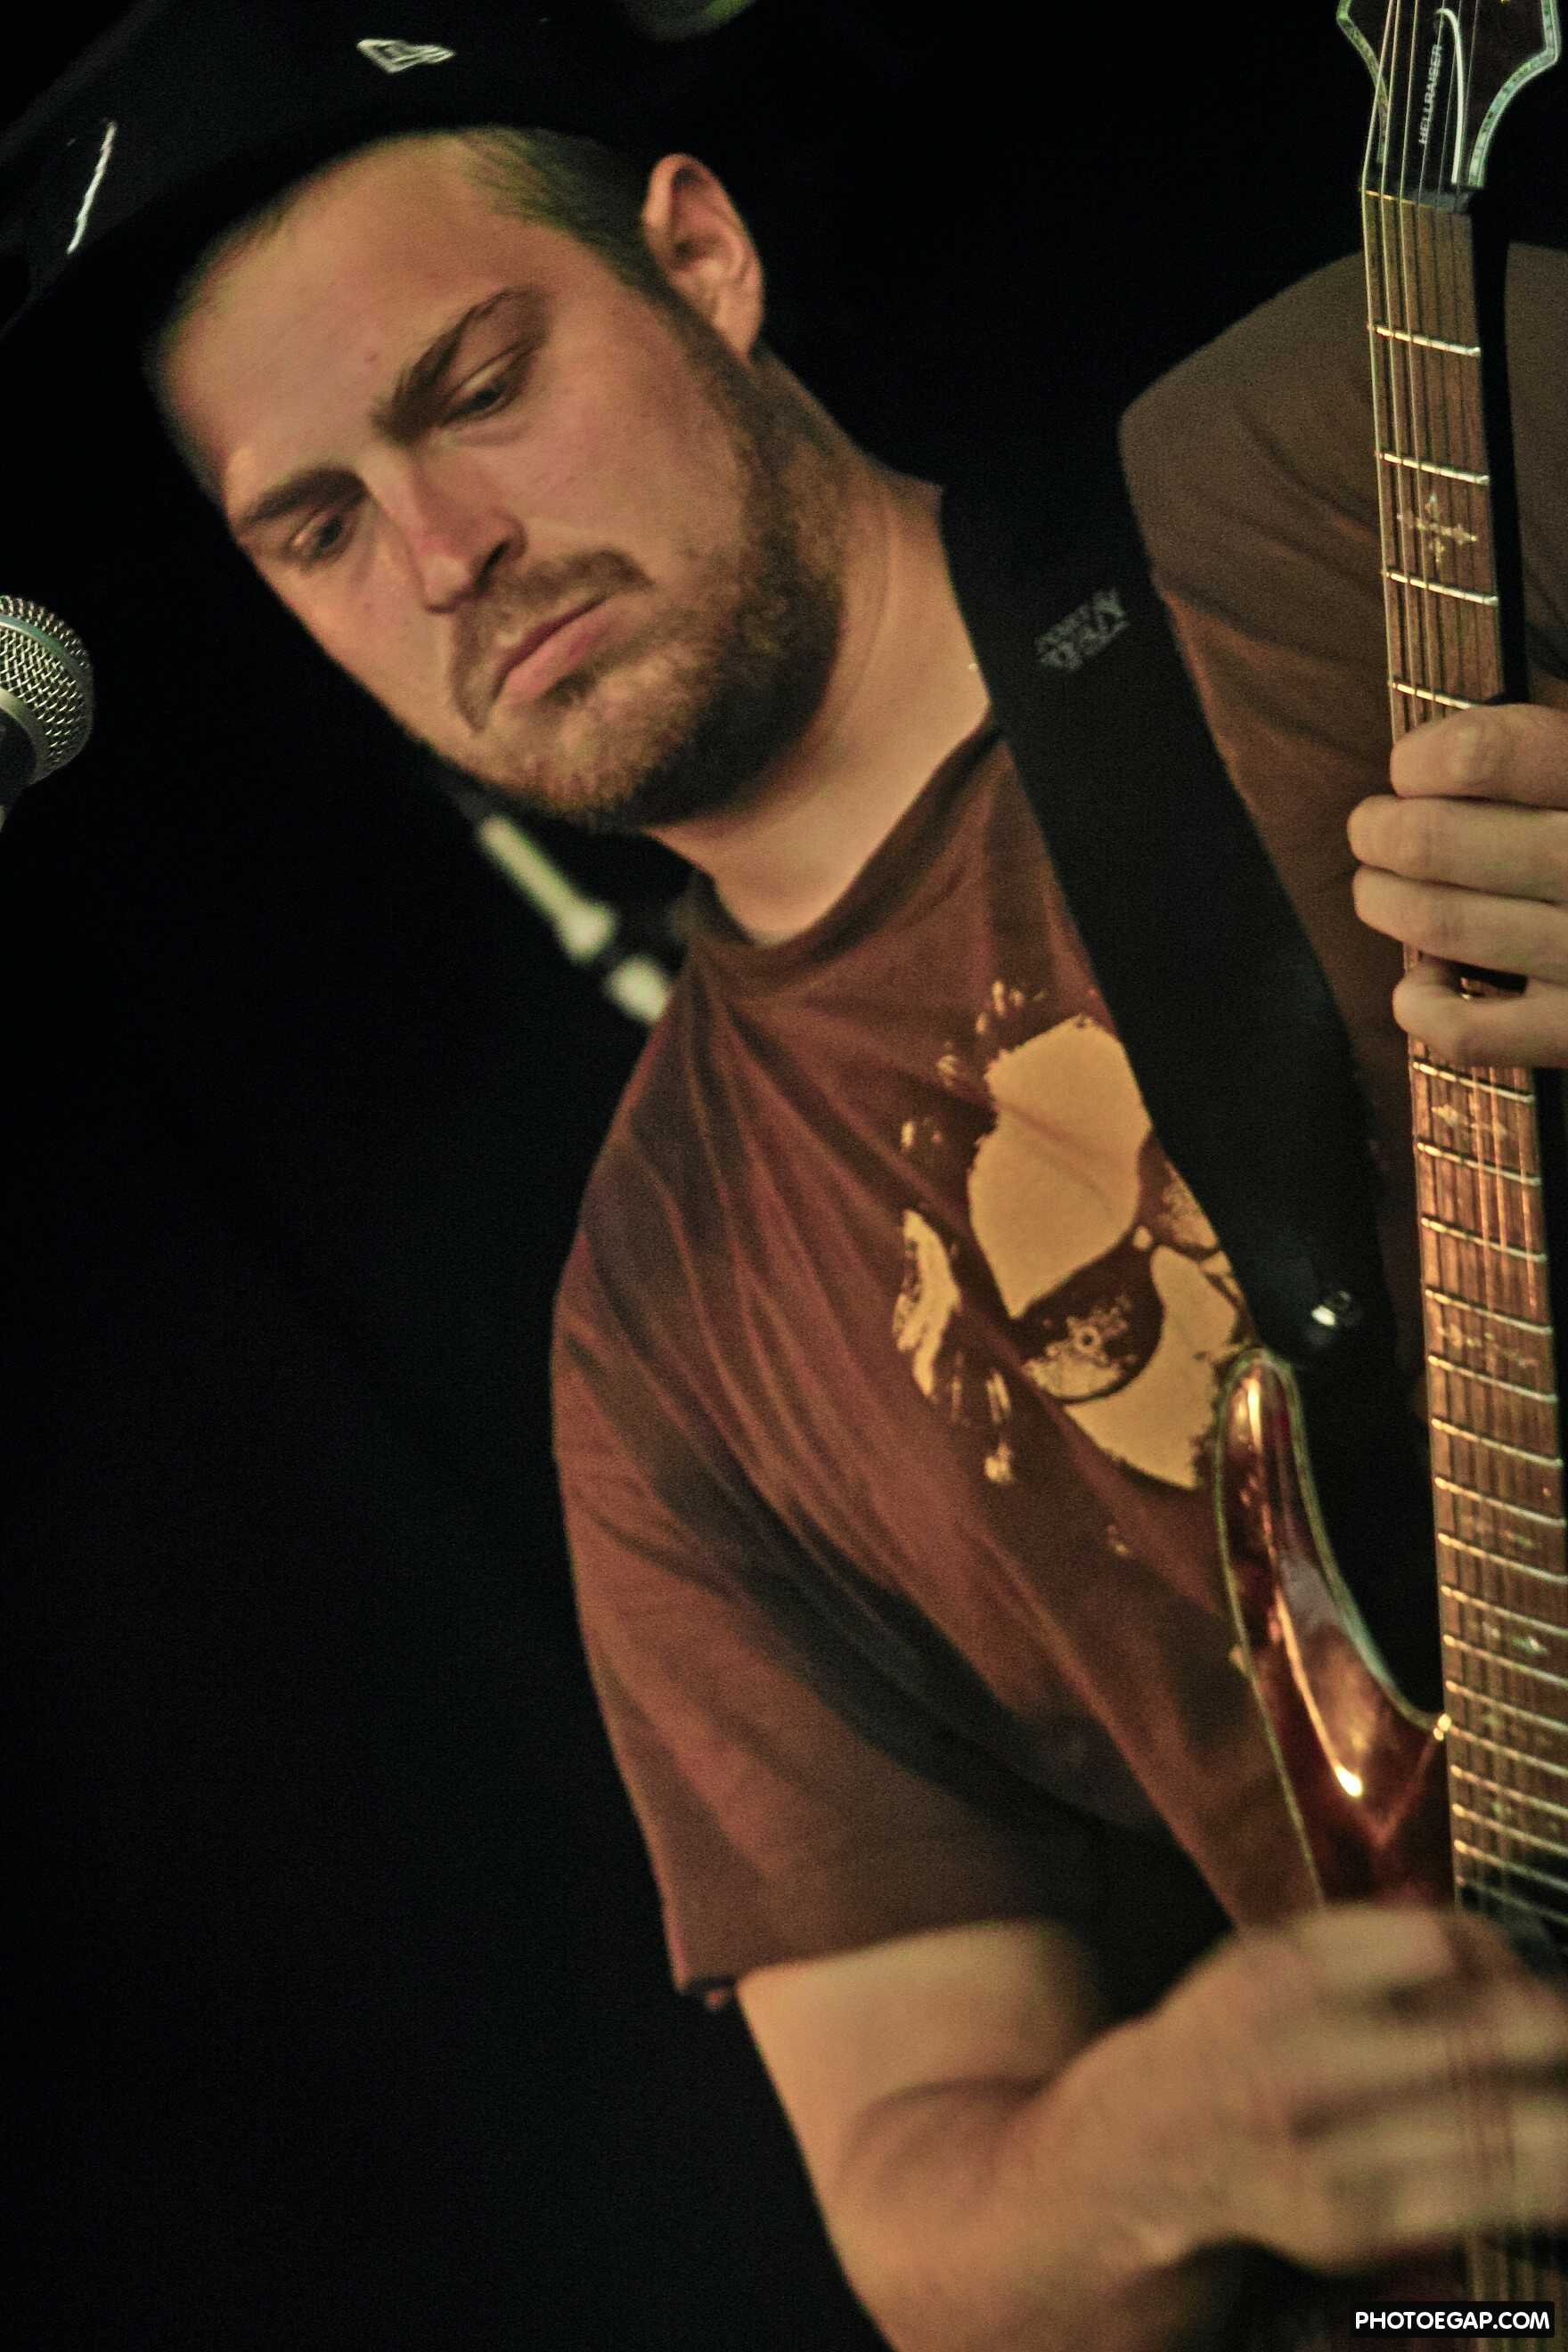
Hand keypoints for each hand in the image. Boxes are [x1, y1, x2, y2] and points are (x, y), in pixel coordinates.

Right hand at [1106, 1901, 1567, 2276]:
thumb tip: (1474, 1936)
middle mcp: (1298, 2061)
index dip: (1496, 1956)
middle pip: (1464, 2041)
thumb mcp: (1271, 1956)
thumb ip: (1363, 1937)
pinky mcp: (1346, 2223)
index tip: (1522, 1967)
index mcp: (1282, 1974)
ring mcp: (1322, 2150)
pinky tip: (1562, 2167)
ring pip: (1478, 2126)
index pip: (1433, 1948)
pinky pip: (1463, 2196)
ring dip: (1557, 2118)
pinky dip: (1534, 2180)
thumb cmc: (1235, 2031)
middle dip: (1545, 2033)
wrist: (1150, 2141)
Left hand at [1347, 702, 1567, 1064]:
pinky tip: (1422, 980)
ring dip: (1384, 901)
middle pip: (1434, 839)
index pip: (1485, 753)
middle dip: (1380, 830)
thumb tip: (1451, 754)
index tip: (1413, 769)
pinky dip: (1419, 1004)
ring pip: (1438, 922)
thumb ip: (1563, 751)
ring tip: (1380, 889)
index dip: (1422, 757)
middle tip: (1372, 829)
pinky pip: (1467, 1030)